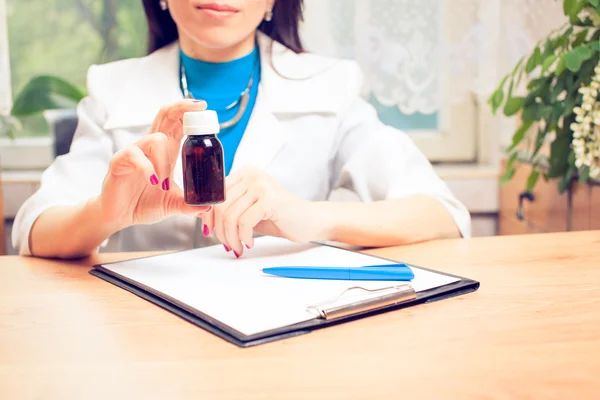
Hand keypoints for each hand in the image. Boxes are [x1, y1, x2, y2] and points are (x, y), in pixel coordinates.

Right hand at [98, 99, 210, 229]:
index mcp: (166, 151)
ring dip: (165, 161)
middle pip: (165, 116)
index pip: (178, 123)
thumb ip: (189, 204)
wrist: (119, 216)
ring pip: (156, 139)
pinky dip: (147, 167)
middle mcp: (151, 146)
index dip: (189, 112)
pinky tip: (153, 181)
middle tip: (198, 108)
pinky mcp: (120, 161)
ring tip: (164, 184)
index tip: (204, 107)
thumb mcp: (172, 204)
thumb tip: (209, 206)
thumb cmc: (144, 203)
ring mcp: (135, 151)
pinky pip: (135, 155)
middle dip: (181, 108)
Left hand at [201, 167, 325, 256]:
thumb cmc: (278, 216)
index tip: (211, 232)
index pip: (214, 194)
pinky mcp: (270, 199)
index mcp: (243, 173)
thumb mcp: (249, 209)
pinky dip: (244, 237)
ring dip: (231, 237)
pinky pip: (244, 222)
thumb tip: (202, 217)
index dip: (209, 216)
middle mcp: (251, 174)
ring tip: (239, 247)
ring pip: (230, 216)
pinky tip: (250, 242)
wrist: (309, 220)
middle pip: (220, 206)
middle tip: (229, 245)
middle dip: (220, 231)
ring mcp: (261, 185)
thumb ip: (229, 209)